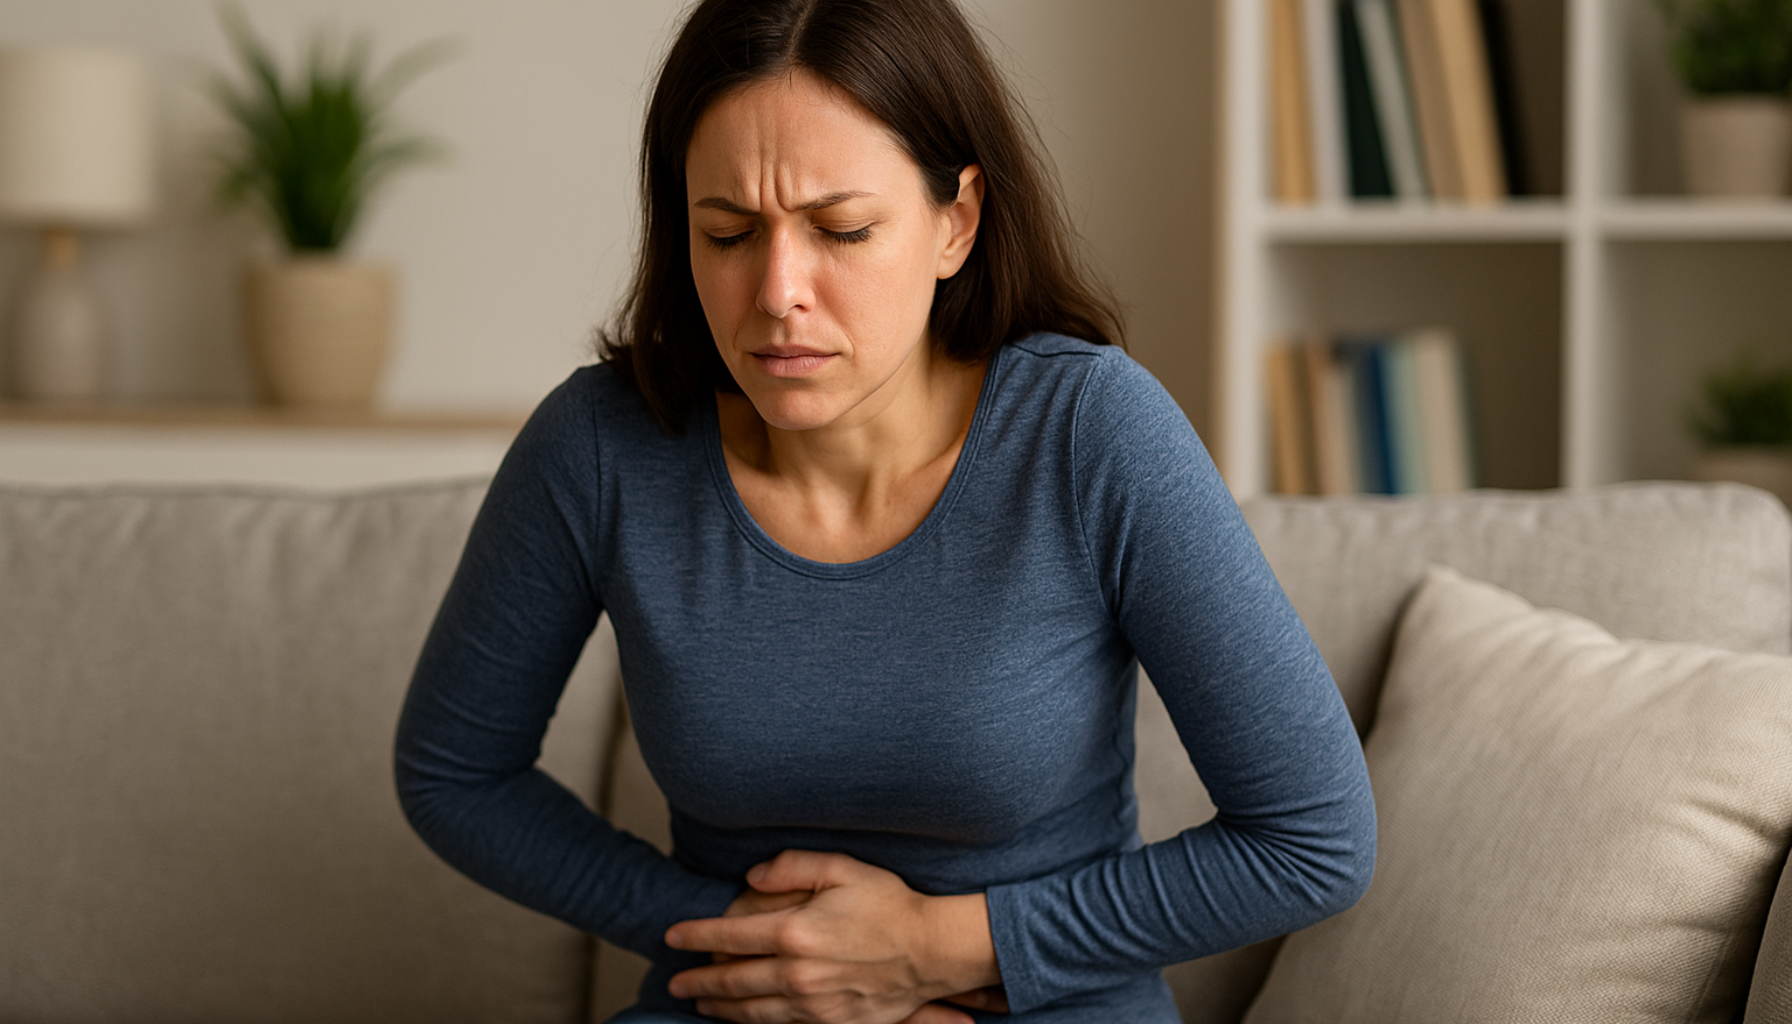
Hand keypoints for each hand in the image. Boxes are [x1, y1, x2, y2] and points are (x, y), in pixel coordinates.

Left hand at [664, 850, 1002, 1023]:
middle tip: (676, 979)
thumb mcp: (842, 868)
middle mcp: (797, 973)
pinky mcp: (830, 1021)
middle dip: (698, 980)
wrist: (933, 952)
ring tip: (699, 1002)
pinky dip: (754, 1021)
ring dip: (720, 1007)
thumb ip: (792, 866)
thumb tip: (752, 877)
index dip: (696, 936)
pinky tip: (744, 1016)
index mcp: (795, 932)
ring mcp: (812, 1003)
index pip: (729, 936)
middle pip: (732, 981)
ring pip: (751, 1010)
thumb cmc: (891, 906)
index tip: (674, 936)